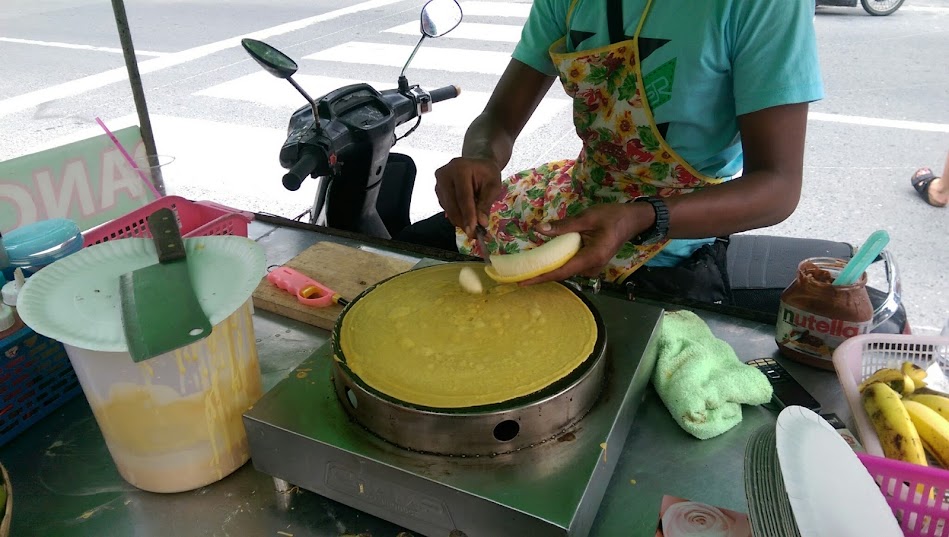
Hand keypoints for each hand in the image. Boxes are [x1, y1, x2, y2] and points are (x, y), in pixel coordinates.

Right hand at [435, 157, 503, 236]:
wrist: (478, 162)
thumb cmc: (487, 173)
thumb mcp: (493, 185)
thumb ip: (486, 203)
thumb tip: (481, 222)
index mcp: (460, 168)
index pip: (463, 196)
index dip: (468, 215)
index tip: (472, 230)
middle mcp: (444, 174)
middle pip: (452, 204)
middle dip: (464, 222)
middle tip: (475, 235)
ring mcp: (438, 182)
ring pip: (448, 209)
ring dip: (461, 221)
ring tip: (475, 227)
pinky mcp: (437, 190)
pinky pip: (446, 208)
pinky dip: (457, 216)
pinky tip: (467, 216)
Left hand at [519, 203, 654, 284]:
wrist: (634, 220)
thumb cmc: (613, 216)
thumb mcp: (588, 217)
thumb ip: (564, 225)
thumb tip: (539, 229)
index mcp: (592, 257)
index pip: (562, 271)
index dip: (541, 277)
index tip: (522, 282)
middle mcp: (592, 266)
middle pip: (562, 274)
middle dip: (541, 274)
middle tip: (517, 274)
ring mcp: (593, 266)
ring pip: (567, 270)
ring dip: (548, 268)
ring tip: (527, 268)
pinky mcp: (592, 262)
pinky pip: (572, 265)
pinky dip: (558, 263)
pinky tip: (544, 259)